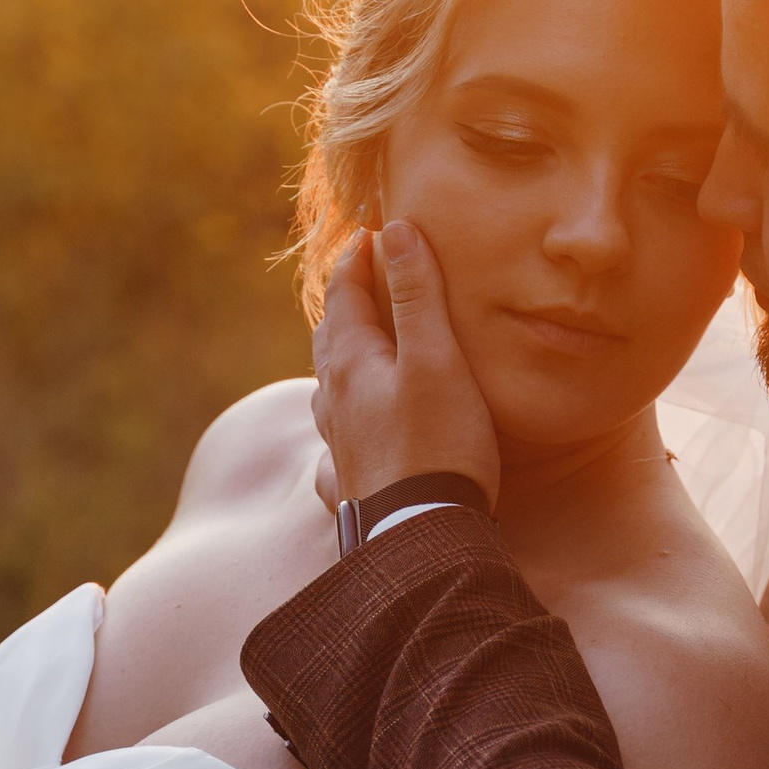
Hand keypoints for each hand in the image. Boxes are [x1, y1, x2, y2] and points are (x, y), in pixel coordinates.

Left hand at [313, 221, 501, 517]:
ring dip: (342, 363)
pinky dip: (340, 432)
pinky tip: (342, 443)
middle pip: (332, 340)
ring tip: (357, 351)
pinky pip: (335, 451)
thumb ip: (416, 294)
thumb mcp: (435, 359)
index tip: (371, 232)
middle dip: (346, 304)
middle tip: (361, 279)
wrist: (423, 538)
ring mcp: (339, 446)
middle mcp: (335, 403)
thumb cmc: (438, 444)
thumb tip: (395, 230)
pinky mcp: (353, 486)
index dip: (357, 259)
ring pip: (330, 392)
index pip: (344, 295)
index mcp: (352, 364)